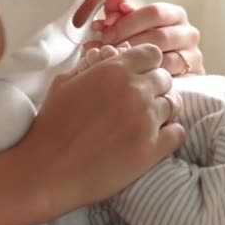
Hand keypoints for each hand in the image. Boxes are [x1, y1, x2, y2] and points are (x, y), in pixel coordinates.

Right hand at [13, 43, 185, 217]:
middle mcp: (135, 91)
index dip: (146, 65)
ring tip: (145, 121)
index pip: (152, 54)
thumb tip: (111, 54)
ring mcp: (146, 120)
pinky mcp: (152, 149)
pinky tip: (154, 138)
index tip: (138, 77)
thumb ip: (92, 65)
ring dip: (162, 110)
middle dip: (154, 87)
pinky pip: (178, 132)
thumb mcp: (65, 83)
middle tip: (139, 102)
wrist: (46, 170)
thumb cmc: (51, 126)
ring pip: (174, 104)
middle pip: (165, 78)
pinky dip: (170, 134)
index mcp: (114, 71)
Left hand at [84, 0, 204, 76]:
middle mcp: (189, 32)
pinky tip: (129, 75)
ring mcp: (193, 55)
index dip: (127, 22)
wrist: (167, 73)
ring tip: (114, 62)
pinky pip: (167, 75)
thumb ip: (120, 9)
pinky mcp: (192, 75)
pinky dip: (145, 75)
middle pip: (158, 35)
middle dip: (129, 43)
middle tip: (107, 50)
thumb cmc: (145, 43)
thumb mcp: (131, 25)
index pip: (153, 12)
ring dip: (135, 60)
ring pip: (164, 57)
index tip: (105, 32)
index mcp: (176, 14)